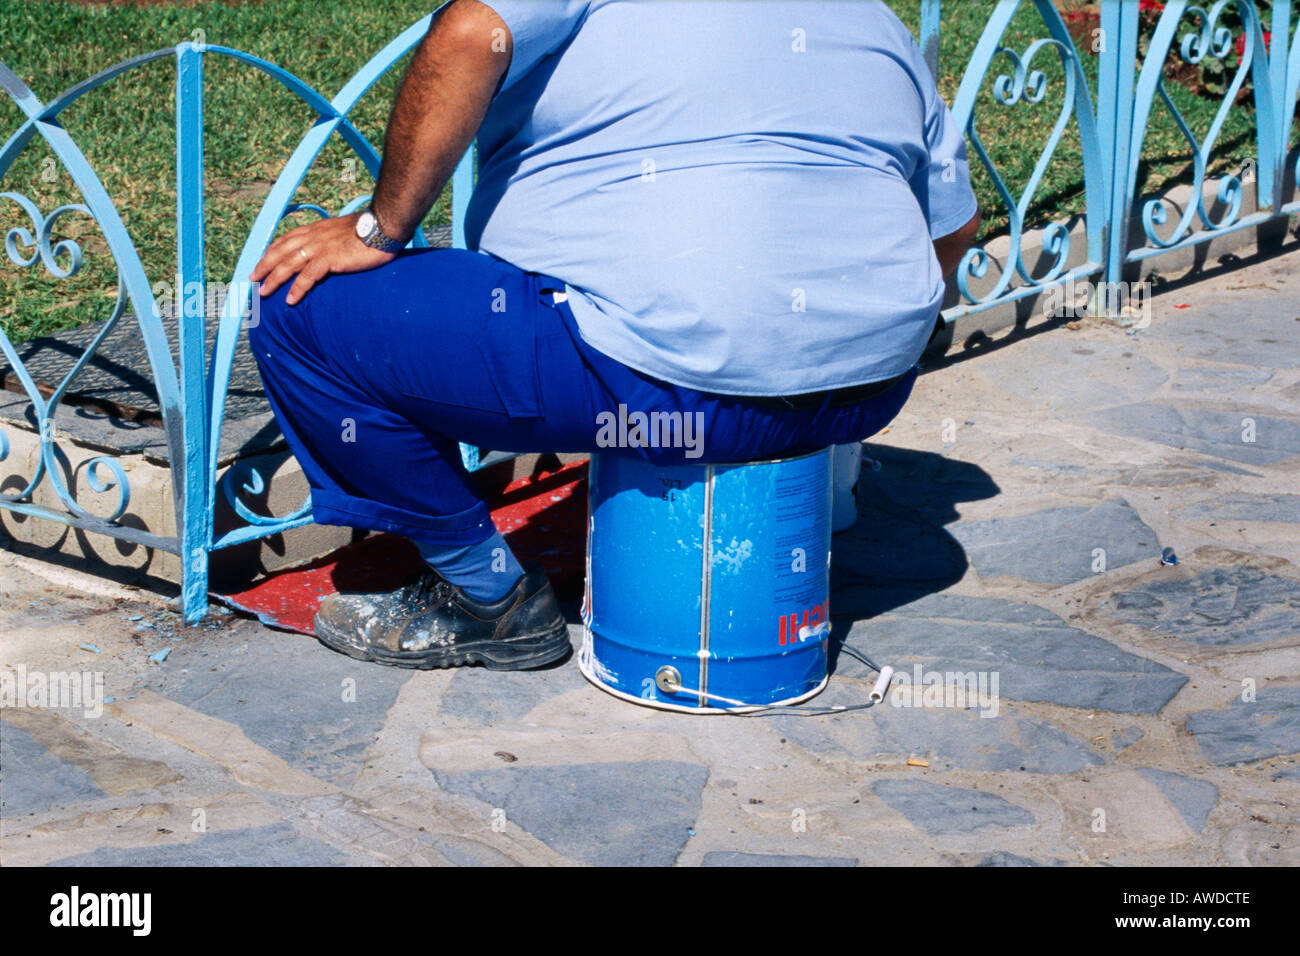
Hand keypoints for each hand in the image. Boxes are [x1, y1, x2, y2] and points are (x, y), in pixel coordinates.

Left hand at [251, 212, 399, 304]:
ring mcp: (319, 247)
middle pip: (280, 251)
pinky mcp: (329, 259)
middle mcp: (313, 236)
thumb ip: (333, 239)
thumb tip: (334, 248)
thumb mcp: (344, 231)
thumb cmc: (369, 230)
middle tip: (253, 278)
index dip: (272, 250)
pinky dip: (296, 288)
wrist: (382, 227)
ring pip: (288, 264)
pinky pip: (307, 276)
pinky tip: (290, 299)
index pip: (286, 239)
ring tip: (264, 292)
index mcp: (316, 229)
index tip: (262, 261)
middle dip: (264, 265)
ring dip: (273, 279)